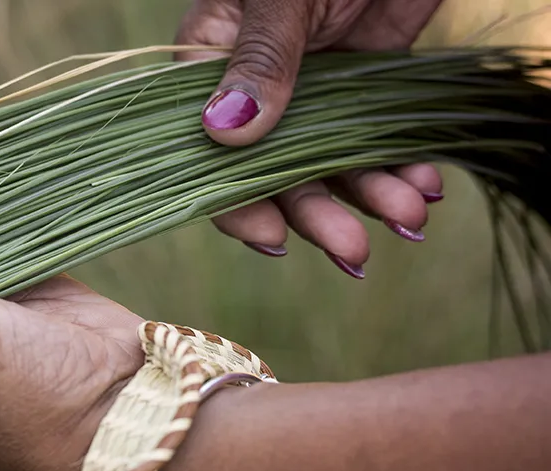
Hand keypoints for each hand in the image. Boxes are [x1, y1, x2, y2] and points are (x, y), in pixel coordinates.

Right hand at [178, 0, 445, 277]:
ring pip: (330, 164)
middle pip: (274, 171)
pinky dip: (398, 168)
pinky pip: (374, 142)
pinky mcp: (362, 88)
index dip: (237, 198)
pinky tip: (423, 185)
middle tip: (354, 251)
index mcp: (211, 60)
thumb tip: (222, 132)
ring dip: (367, 198)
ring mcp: (310, 91)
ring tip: (409, 216)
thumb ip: (260, 57)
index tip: (274, 237)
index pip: (208, 147)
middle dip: (318, 213)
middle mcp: (255, 87)